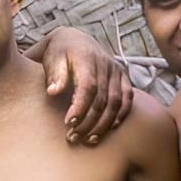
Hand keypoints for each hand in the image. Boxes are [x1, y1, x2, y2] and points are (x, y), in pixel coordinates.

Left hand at [37, 28, 132, 144]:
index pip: (88, 87)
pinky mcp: (123, 77)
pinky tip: (110, 128)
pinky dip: (121, 115)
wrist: (75, 41)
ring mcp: (116, 71)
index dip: (80, 107)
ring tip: (89, 139)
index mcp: (87, 58)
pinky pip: (128, 98)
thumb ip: (54, 75)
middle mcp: (105, 64)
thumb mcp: (52, 59)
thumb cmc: (60, 53)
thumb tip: (52, 91)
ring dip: (103, 124)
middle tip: (73, 137)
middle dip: (88, 122)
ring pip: (115, 102)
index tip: (69, 123)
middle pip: (101, 99)